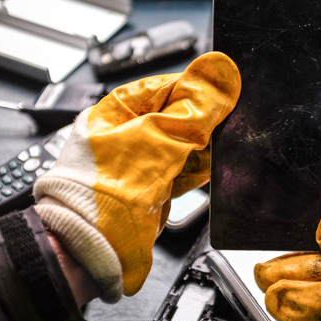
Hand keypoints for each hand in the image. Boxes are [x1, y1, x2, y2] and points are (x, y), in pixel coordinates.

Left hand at [34, 52, 240, 300]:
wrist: (92, 249)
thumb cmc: (103, 193)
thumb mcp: (158, 139)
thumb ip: (196, 107)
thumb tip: (222, 71)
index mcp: (119, 109)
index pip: (172, 86)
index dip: (202, 91)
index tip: (228, 98)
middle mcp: (129, 132)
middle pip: (183, 116)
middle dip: (206, 124)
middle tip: (223, 129)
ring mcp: (142, 162)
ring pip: (188, 145)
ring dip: (206, 150)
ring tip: (214, 154)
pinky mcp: (155, 187)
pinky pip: (186, 170)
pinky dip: (201, 171)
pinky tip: (212, 171)